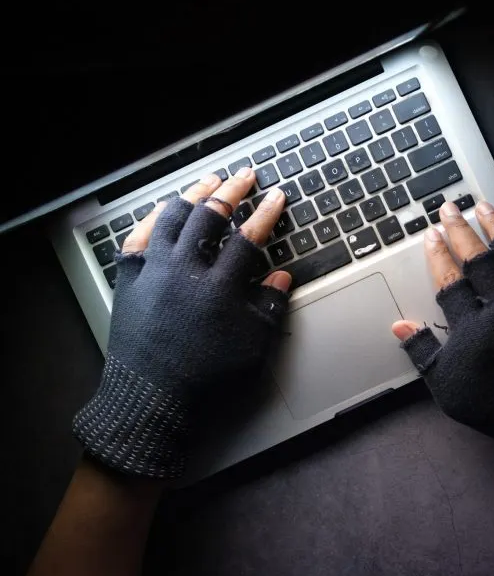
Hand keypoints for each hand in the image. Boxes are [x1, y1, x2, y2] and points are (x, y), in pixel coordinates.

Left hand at [73, 171, 290, 477]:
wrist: (153, 398)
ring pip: (173, 216)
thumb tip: (280, 278)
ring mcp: (154, 271)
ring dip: (193, 195)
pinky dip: (154, 218)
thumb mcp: (252, 347)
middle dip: (232, 192)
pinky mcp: (130, 278)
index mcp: (220, 287)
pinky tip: (165, 209)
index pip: (249, 238)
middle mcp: (185, 270)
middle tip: (246, 176)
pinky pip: (140, 236)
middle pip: (210, 216)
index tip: (277, 197)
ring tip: (209, 182)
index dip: (266, 214)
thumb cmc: (206, 378)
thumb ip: (268, 308)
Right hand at [392, 201, 493, 497]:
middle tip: (449, 208)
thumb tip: (399, 325)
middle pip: (477, 259)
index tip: (430, 235)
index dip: (438, 256)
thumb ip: (424, 353)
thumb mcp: (450, 388)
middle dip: (459, 231)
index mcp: (472, 327)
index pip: (449, 281)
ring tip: (482, 206)